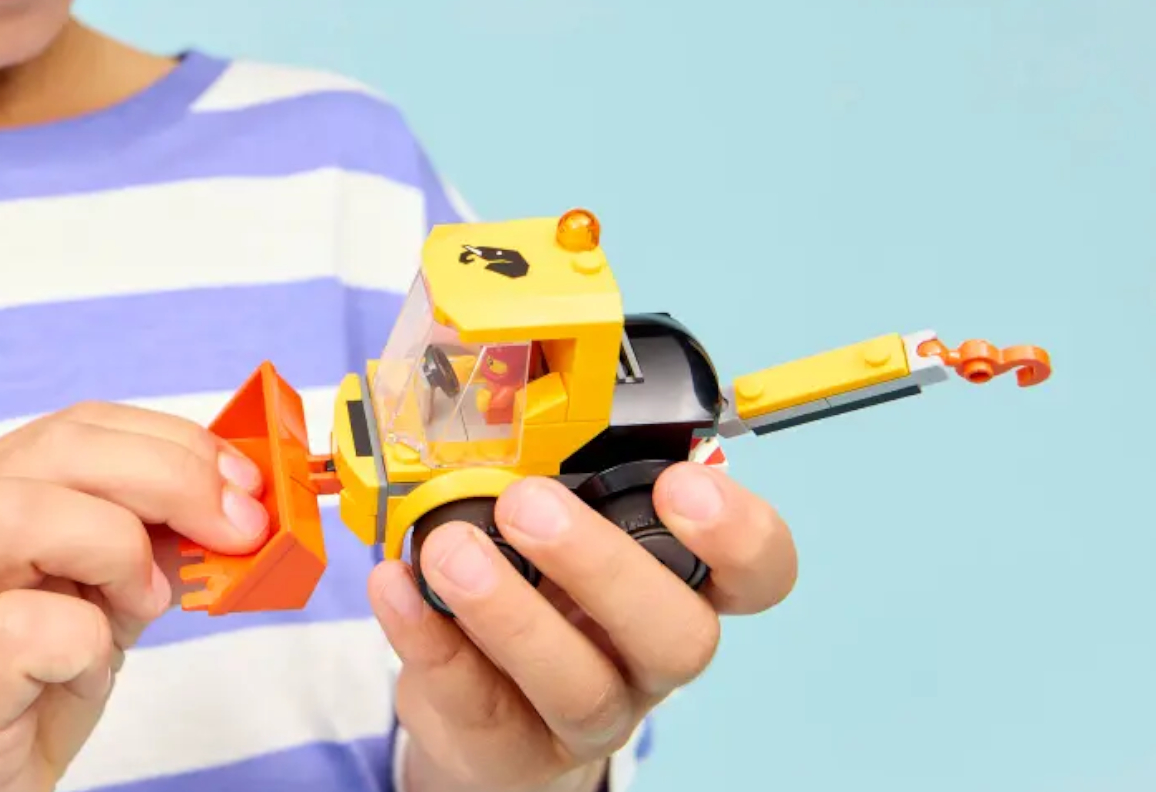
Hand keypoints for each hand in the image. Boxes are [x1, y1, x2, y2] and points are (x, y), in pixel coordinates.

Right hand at [0, 401, 269, 791]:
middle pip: (56, 451)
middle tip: (237, 531)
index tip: (243, 484)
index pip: (78, 424)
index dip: (174, 442)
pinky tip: (89, 670)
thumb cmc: (27, 687)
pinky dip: (85, 642)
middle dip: (170, 478)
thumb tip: (233, 499)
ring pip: (20, 515)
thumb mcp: (99, 593)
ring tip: (142, 604)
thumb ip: (146, 538)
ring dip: (116, 549)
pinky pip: (22, 628)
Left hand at [367, 463, 797, 791]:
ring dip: (511, 612)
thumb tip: (500, 407)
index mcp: (681, 582)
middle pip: (677, 635)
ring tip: (450, 551)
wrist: (483, 714)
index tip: (679, 481)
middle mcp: (650, 654)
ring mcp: (589, 712)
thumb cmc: (537, 590)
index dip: (740, 533)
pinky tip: (395, 585)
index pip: (759, 571)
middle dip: (603, 565)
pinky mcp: (513, 748)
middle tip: (528, 506)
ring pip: (581, 684)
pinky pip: (477, 701)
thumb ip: (549, 473)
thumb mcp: (559, 523)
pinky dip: (429, 636)